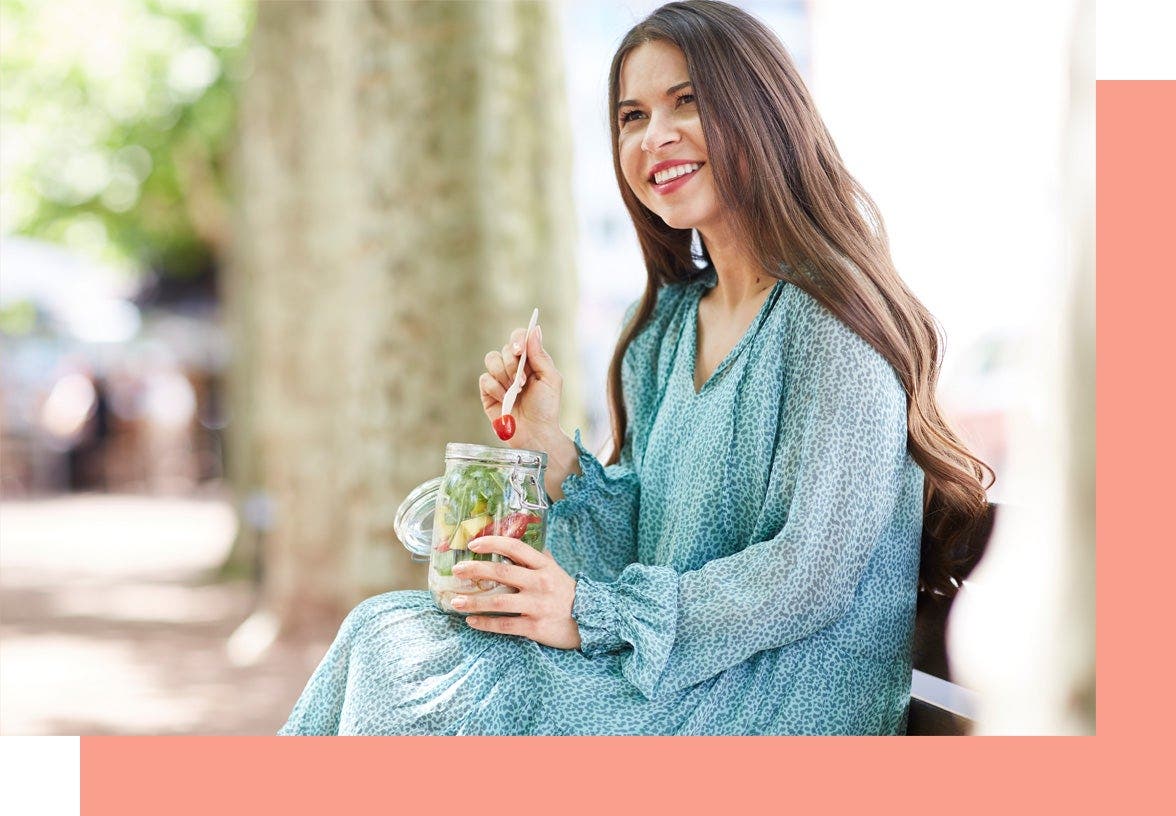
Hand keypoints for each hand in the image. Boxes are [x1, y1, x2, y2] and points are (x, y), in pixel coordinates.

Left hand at [448, 535, 581, 649]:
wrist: (592, 621)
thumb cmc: (568, 594)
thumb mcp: (556, 571)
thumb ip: (539, 558)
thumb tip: (522, 545)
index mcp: (543, 565)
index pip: (515, 547)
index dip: (493, 542)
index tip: (473, 543)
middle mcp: (539, 582)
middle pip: (501, 572)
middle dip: (475, 570)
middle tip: (456, 570)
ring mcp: (537, 605)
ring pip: (498, 602)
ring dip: (474, 601)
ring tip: (455, 601)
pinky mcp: (535, 627)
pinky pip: (505, 625)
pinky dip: (486, 623)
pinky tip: (471, 621)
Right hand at [479, 324, 562, 451]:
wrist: (535, 433)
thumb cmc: (546, 408)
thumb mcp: (551, 380)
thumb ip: (540, 356)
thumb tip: (534, 330)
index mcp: (531, 361)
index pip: (520, 338)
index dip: (517, 339)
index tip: (519, 349)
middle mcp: (514, 367)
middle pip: (504, 349)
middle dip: (513, 365)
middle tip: (522, 382)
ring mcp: (500, 379)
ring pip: (491, 359)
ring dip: (504, 375)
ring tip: (515, 391)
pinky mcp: (488, 392)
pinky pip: (484, 379)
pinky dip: (495, 388)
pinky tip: (505, 399)